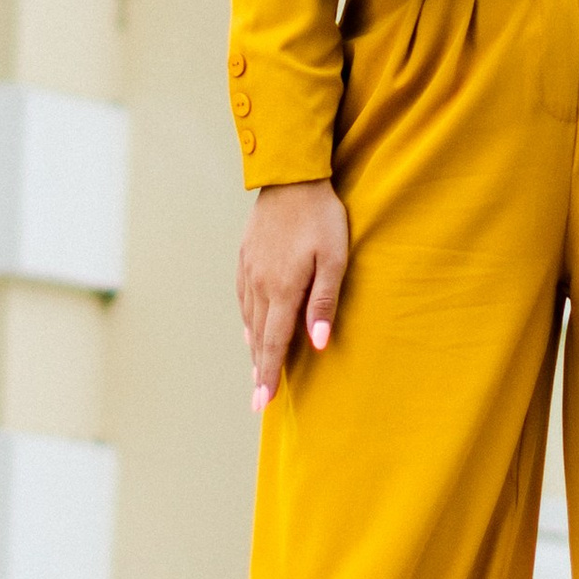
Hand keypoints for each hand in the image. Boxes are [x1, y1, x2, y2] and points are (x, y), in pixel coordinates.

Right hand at [238, 179, 349, 412]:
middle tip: (257, 401)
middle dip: (259, 370)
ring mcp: (249, 270)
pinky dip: (246, 321)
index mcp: (283, 289)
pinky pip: (243, 299)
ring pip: (249, 319)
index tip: (263, 402)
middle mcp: (260, 284)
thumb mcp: (335, 258)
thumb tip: (318, 343)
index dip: (270, 374)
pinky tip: (249, 329)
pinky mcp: (246, 257)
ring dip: (253, 348)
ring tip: (257, 372)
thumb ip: (324, 302)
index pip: (274, 342)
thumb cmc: (321, 217)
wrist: (291, 176)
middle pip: (258, 336)